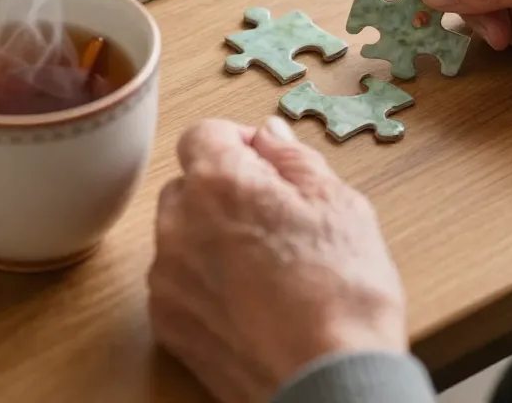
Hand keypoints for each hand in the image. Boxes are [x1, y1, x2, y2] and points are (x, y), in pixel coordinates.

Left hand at [149, 118, 405, 402]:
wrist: (329, 383)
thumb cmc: (344, 291)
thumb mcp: (338, 203)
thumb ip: (293, 159)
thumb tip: (268, 135)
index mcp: (219, 183)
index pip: (202, 133)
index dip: (237, 141)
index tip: (265, 161)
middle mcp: (179, 225)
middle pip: (187, 185)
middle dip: (223, 190)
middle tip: (274, 216)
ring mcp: (168, 280)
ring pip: (179, 235)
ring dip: (210, 237)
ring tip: (264, 265)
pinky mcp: (167, 326)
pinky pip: (177, 284)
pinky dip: (203, 284)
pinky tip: (249, 301)